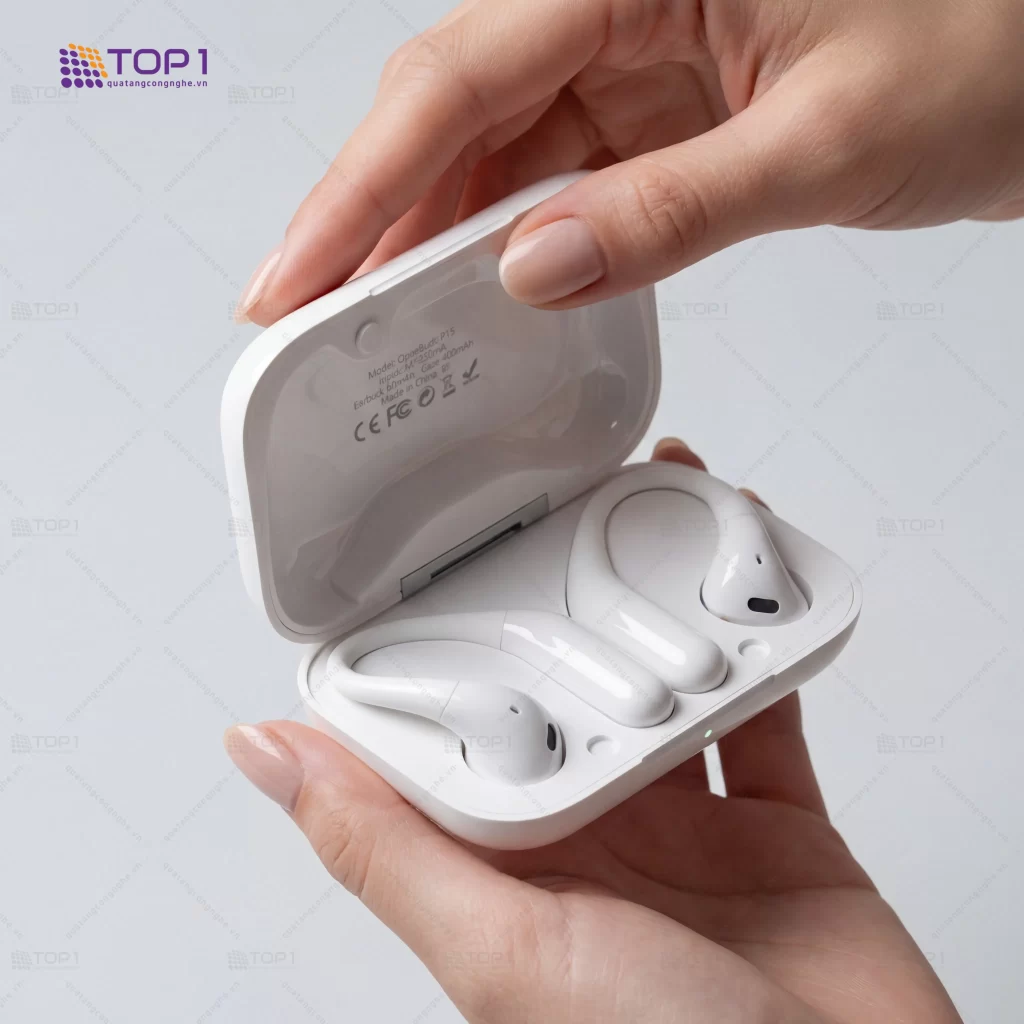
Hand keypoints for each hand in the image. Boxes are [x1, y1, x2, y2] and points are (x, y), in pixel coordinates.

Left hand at [224, 438, 960, 1023]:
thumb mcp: (504, 949)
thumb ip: (382, 847)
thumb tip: (265, 753)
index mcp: (511, 856)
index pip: (462, 716)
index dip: (453, 625)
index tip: (452, 541)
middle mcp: (592, 832)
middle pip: (572, 682)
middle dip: (578, 593)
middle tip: (581, 499)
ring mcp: (683, 822)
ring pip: (668, 680)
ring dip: (675, 603)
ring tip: (673, 520)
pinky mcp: (772, 823)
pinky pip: (767, 714)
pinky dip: (772, 654)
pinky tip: (759, 596)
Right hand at [236, 0, 1023, 324]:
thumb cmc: (992, 49)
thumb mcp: (825, 143)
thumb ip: (672, 212)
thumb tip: (536, 271)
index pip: (460, 76)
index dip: (364, 185)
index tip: (300, 270)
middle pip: (452, 107)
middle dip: (375, 214)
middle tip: (314, 310)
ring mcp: (635, 51)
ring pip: (494, 144)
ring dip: (435, 232)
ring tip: (378, 315)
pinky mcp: (656, 103)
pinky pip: (554, 169)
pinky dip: (512, 234)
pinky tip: (481, 288)